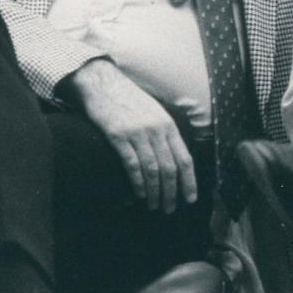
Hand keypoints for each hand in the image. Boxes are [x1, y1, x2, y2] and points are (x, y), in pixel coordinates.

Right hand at [66, 59, 197, 212]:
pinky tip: (139, 194)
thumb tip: (173, 159)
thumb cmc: (129, 100)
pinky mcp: (118, 136)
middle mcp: (156, 129)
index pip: (185, 158)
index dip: (189, 181)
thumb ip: (164, 134)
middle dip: (171, 193)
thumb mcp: (154, 113)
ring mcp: (137, 132)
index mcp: (168, 125)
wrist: (103, 83)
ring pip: (153, 169)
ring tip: (153, 205)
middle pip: (170, 168)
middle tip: (169, 209)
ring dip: (155, 192)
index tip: (190, 199)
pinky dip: (138, 182)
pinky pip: (132, 164)